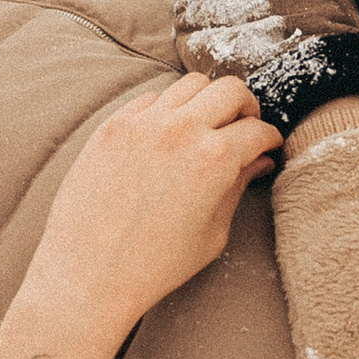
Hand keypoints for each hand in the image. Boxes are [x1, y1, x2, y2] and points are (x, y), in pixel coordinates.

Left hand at [0, 75, 278, 358]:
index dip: (270, 139)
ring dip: (207, 100)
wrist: (88, 274)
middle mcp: (180, 130)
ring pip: (191, 84)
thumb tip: (257, 161)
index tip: (267, 146)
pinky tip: (167, 133)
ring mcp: (143, 123)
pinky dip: (168, 108)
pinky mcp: (112, 126)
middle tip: (244, 126)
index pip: (258, 130)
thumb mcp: (212, 233)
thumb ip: (237, 188)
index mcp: (214, 159)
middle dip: (247, 107)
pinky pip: (151, 98)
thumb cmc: (153, 265)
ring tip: (206, 124)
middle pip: (231, 90)